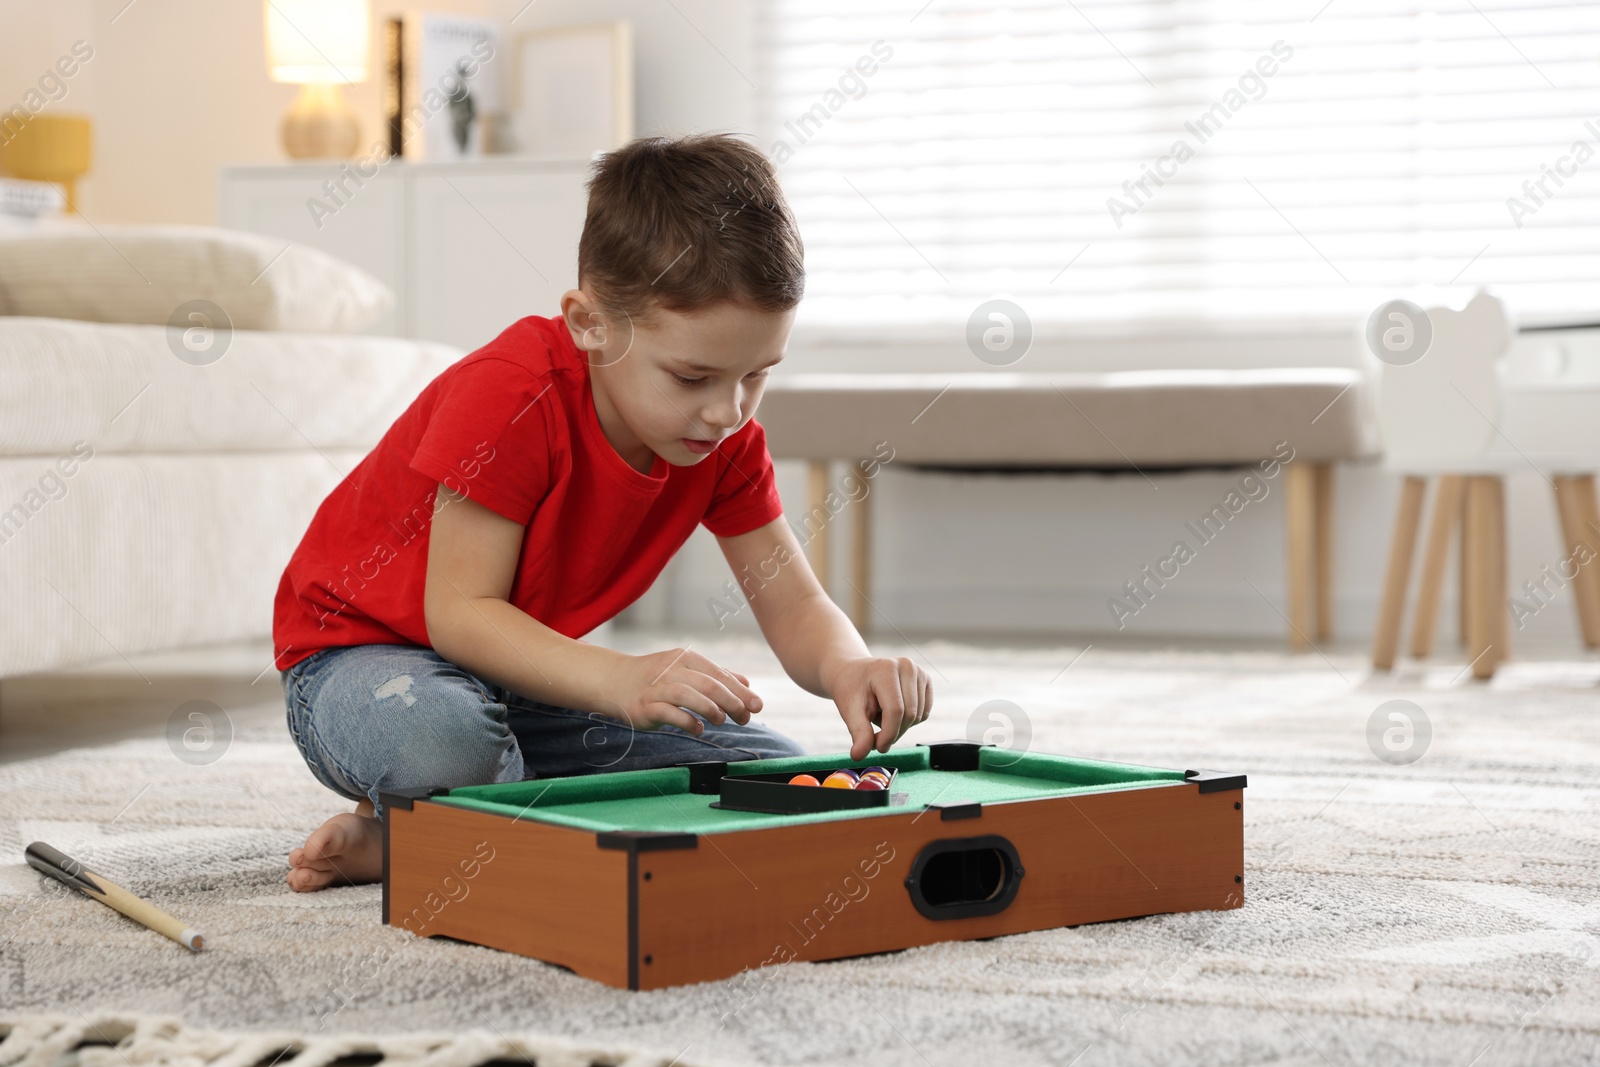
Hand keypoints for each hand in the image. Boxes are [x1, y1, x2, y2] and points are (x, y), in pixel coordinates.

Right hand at [604, 647, 762, 733]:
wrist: (615, 681)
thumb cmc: (657, 677)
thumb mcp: (687, 670)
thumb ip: (716, 676)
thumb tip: (747, 684)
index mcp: (686, 658)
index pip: (719, 674)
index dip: (741, 691)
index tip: (757, 706)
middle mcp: (672, 669)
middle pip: (709, 684)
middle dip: (732, 703)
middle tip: (745, 718)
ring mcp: (657, 688)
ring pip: (689, 695)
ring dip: (710, 710)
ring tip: (721, 721)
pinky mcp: (645, 706)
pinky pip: (669, 713)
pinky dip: (687, 722)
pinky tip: (698, 729)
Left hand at [824, 656, 931, 760]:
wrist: (854, 673)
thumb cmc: (851, 690)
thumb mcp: (849, 710)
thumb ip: (858, 732)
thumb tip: (859, 756)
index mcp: (886, 669)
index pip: (896, 710)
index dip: (888, 734)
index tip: (877, 748)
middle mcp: (907, 666)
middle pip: (909, 715)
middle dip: (893, 733)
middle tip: (874, 737)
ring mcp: (919, 672)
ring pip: (918, 716)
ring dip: (899, 726)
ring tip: (879, 714)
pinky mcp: (926, 681)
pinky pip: (923, 714)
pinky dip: (909, 721)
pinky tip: (892, 711)